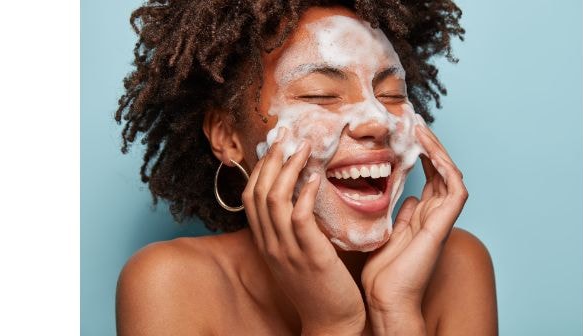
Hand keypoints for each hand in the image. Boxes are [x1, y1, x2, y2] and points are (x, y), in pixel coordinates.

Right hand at [242, 128, 365, 334]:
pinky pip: (299, 219)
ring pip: (275, 201)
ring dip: (288, 169)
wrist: (331, 321)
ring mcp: (288, 251)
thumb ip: (294, 228)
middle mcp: (271, 245)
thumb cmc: (320, 286)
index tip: (276, 144)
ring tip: (303, 148)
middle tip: (288, 135)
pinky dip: (304, 195)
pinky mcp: (310, 257)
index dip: (261, 167)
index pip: (251, 197)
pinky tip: (314, 179)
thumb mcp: (297, 254)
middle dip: (271, 160)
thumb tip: (301, 195)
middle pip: (258, 193)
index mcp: (266, 243)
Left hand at [361, 125, 468, 334]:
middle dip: (431, 144)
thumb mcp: (386, 234)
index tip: (406, 133)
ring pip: (451, 174)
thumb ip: (399, 215)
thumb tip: (406, 197)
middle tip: (415, 121)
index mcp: (422, 216)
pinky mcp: (443, 225)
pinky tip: (430, 151)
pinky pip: (456, 189)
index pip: (429, 176)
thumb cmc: (382, 276)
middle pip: (441, 170)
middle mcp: (435, 215)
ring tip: (421, 128)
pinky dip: (446, 167)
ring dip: (438, 149)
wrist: (385, 300)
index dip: (421, 153)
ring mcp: (441, 220)